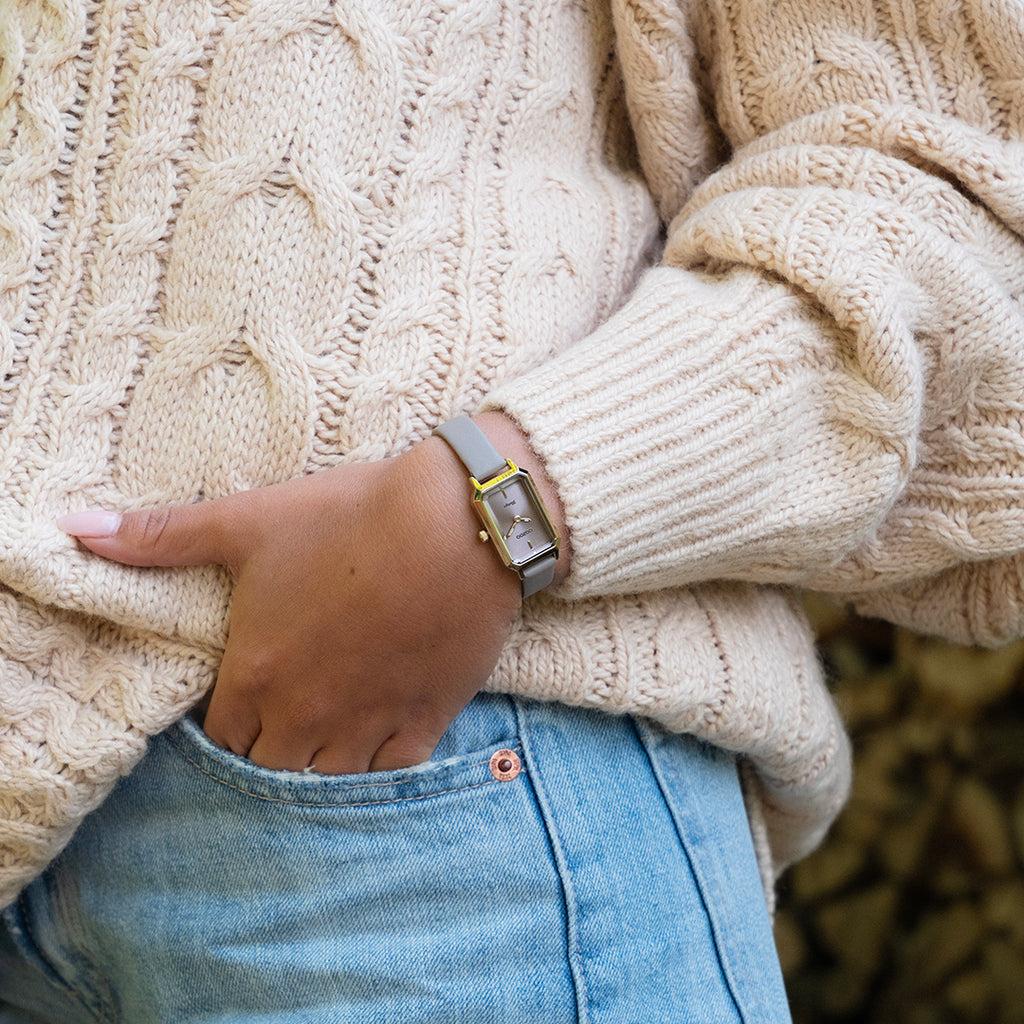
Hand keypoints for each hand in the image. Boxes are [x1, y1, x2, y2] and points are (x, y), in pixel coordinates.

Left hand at [57, 415, 565, 773]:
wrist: (457, 523)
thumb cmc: (350, 519)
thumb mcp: (250, 521)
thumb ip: (161, 536)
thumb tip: (74, 529)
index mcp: (257, 674)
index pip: (223, 738)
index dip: (232, 721)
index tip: (249, 696)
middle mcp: (307, 714)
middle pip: (273, 766)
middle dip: (273, 745)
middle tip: (290, 710)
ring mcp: (369, 723)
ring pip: (330, 778)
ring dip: (324, 760)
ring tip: (332, 724)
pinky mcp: (426, 721)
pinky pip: (392, 772)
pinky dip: (380, 761)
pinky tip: (381, 731)